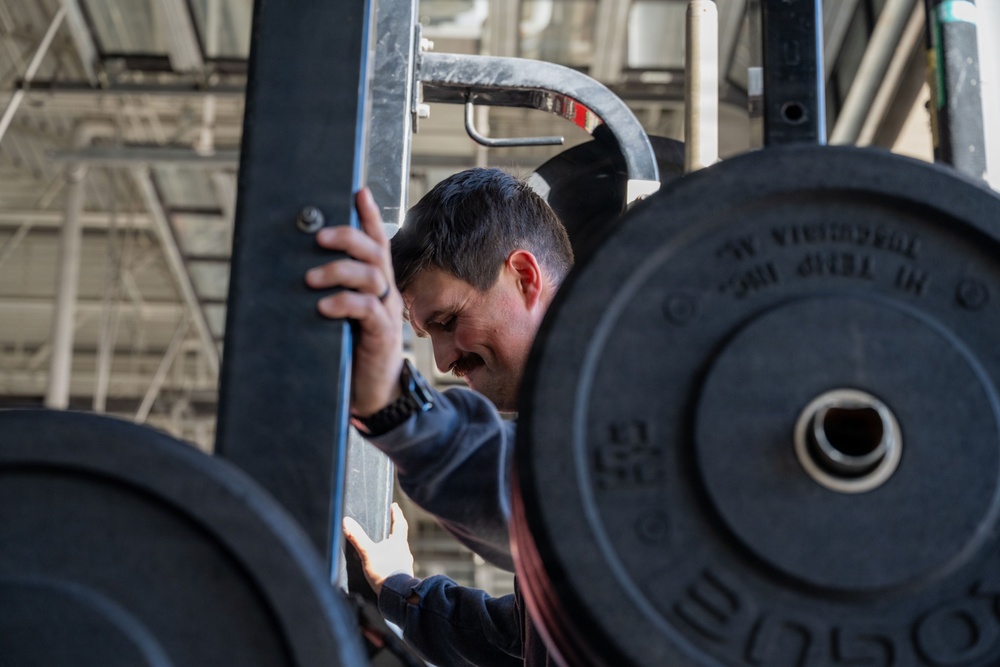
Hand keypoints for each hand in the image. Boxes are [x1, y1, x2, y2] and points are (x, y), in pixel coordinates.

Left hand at [306, 188, 402, 415]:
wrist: (370, 393)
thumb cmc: (350, 350)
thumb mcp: (338, 315)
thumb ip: (328, 293)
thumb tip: (294, 271)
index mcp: (375, 283)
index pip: (376, 241)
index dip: (369, 215)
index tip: (358, 191)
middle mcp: (385, 291)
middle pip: (375, 251)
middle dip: (348, 237)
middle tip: (319, 237)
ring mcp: (386, 312)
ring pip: (371, 275)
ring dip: (339, 271)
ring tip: (311, 279)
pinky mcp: (382, 334)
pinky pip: (368, 308)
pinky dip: (344, 303)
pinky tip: (323, 307)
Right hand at [343, 502, 414, 595]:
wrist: (397, 596)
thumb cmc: (384, 572)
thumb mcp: (368, 553)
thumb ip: (357, 538)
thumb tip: (347, 522)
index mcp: (398, 542)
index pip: (400, 523)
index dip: (397, 513)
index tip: (394, 506)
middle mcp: (404, 551)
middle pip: (400, 536)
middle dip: (394, 530)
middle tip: (388, 525)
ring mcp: (405, 563)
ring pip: (399, 550)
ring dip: (392, 546)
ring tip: (383, 546)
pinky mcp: (403, 574)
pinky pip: (397, 562)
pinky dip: (391, 559)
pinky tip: (385, 565)